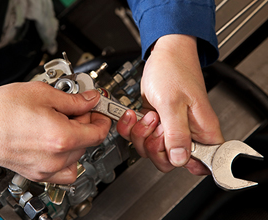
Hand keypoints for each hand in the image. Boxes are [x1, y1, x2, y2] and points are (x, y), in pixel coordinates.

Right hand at [0, 82, 110, 183]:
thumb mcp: (42, 93)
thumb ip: (74, 99)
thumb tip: (91, 99)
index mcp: (61, 136)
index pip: (99, 131)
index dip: (103, 117)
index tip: (99, 109)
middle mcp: (56, 158)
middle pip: (89, 141)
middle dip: (87, 122)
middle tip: (76, 108)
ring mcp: (46, 169)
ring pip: (79, 155)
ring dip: (77, 138)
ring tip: (62, 123)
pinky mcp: (37, 174)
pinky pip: (65, 171)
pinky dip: (69, 158)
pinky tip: (58, 143)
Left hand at [117, 34, 223, 174]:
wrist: (164, 54)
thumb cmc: (174, 70)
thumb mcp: (172, 103)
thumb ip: (177, 134)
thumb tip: (179, 159)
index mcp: (203, 131)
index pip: (201, 163)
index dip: (182, 162)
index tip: (168, 148)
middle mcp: (188, 133)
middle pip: (168, 160)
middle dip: (153, 145)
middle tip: (156, 125)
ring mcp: (171, 128)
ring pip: (151, 148)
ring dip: (141, 134)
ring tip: (148, 114)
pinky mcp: (157, 122)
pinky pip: (141, 136)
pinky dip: (133, 128)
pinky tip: (136, 114)